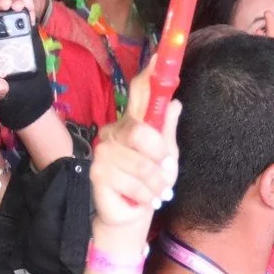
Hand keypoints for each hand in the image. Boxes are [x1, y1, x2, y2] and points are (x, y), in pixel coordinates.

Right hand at [88, 82, 180, 253]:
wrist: (132, 216)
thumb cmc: (149, 184)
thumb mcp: (166, 157)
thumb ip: (167, 131)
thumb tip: (175, 102)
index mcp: (133, 124)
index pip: (140, 93)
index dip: (150, 75)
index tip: (161, 56)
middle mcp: (115, 133)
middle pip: (143, 132)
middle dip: (159, 156)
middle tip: (163, 171)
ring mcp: (103, 152)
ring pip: (143, 164)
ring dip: (155, 184)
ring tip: (152, 191)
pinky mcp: (97, 174)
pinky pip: (134, 183)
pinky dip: (144, 196)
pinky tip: (139, 199)